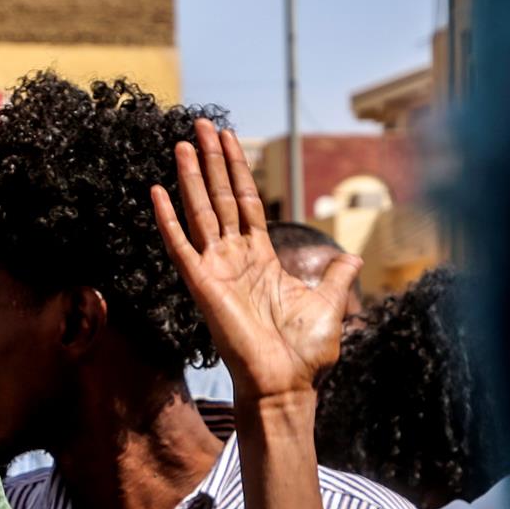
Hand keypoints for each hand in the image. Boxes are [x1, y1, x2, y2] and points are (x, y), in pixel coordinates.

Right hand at [151, 119, 360, 401]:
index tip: (229, 138)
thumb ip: (337, 276)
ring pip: (200, 212)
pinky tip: (157, 191)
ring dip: (191, 177)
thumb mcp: (331, 303)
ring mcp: (215, 271)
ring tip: (183, 143)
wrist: (287, 384)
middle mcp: (234, 260)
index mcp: (261, 260)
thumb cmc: (305, 353)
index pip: (245, 203)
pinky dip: (167, 218)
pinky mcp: (202, 285)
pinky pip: (181, 245)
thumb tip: (352, 256)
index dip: (237, 169)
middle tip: (201, 124)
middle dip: (213, 160)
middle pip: (219, 198)